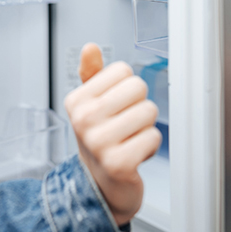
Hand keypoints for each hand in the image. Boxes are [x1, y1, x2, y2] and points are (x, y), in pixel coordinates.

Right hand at [64, 43, 161, 226]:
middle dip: (138, 105)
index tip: (114, 107)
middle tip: (125, 124)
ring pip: (148, 111)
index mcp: (77, 100)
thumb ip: (92, 74)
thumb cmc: (99, 138)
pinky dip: (150, 146)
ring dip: (145, 127)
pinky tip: (134, 154)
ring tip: (129, 139)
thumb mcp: (91, 104)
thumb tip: (90, 47)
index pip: (122, 70)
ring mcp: (99, 142)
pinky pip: (153, 137)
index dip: (125, 88)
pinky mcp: (119, 163)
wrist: (98, 184)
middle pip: (138, 87)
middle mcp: (83, 119)